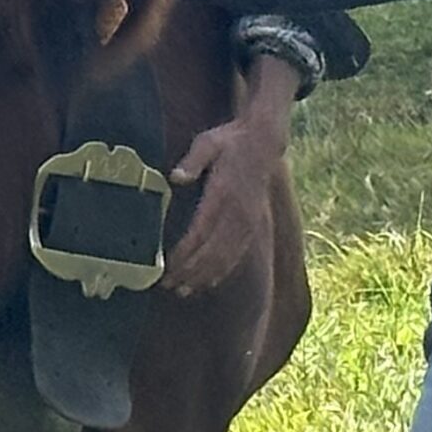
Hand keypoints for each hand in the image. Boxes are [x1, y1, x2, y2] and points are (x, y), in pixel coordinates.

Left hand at [163, 110, 288, 295]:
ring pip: (226, 256)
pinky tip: (211, 282)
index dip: (184, 253)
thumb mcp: (208, 142)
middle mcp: (238, 212)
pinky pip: (239, 252)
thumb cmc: (229, 141)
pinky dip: (224, 269)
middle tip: (169, 286)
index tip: (167, 268)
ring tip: (185, 291)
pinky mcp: (254, 224)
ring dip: (205, 276)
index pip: (201, 231)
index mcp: (223, 193)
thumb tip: (175, 177)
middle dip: (190, 271)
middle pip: (212, 250)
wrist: (264, 142)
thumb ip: (193, 160)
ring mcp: (248, 220)